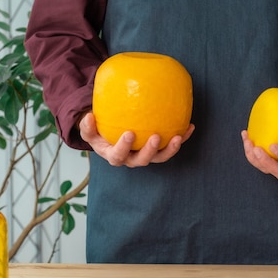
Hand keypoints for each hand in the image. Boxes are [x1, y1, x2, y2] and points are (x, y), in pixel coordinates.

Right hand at [78, 112, 194, 166]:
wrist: (111, 137)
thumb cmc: (99, 132)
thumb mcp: (89, 131)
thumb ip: (87, 126)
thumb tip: (88, 116)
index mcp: (115, 155)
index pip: (119, 156)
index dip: (124, 147)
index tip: (129, 133)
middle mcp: (132, 158)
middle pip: (142, 160)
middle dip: (150, 151)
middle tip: (155, 137)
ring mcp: (146, 155)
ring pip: (160, 157)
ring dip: (170, 149)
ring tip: (178, 136)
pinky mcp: (158, 149)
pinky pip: (170, 145)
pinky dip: (181, 138)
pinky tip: (190, 126)